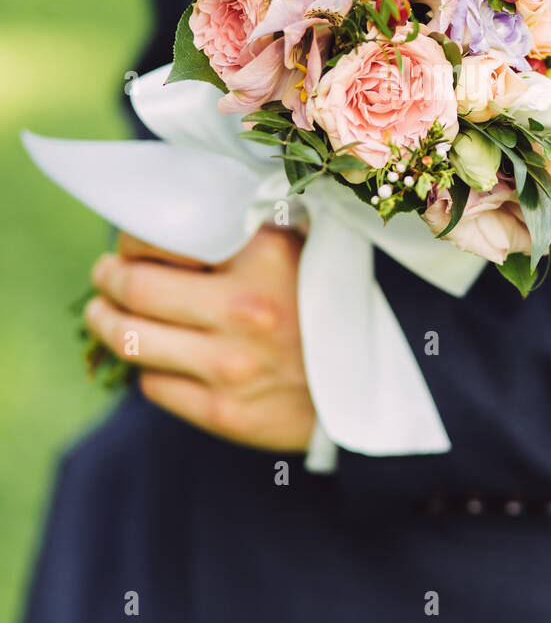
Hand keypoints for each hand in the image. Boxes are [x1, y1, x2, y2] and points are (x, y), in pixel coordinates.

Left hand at [86, 228, 315, 450]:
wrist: (373, 388)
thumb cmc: (326, 308)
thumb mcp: (300, 251)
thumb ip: (248, 230)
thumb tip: (177, 209)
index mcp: (267, 257)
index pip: (164, 238)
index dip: (133, 240)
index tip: (132, 244)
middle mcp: (247, 310)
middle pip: (135, 290)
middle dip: (108, 280)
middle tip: (105, 275)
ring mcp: (233, 366)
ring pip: (131, 341)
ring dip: (106, 323)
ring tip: (104, 314)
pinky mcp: (225, 413)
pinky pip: (154, 385)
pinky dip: (147, 367)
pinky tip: (156, 356)